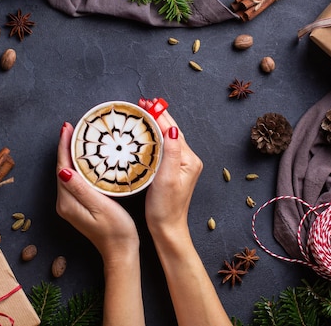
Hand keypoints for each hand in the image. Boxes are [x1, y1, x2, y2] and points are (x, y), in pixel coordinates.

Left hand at [55, 122, 138, 263]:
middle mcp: (65, 202)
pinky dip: (79, 165)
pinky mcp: (79, 205)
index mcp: (67, 201)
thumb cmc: (116, 231)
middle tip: (73, 126)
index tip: (67, 128)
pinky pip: (75, 180)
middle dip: (66, 146)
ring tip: (79, 136)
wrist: (121, 252)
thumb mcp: (100, 207)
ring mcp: (71, 205)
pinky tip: (86, 158)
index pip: (62, 166)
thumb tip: (63, 169)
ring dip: (72, 154)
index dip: (64, 145)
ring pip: (68, 172)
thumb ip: (81, 189)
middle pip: (63, 167)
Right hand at [138, 98, 202, 235]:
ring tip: (144, 113)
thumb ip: (170, 152)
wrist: (166, 228)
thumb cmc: (165, 207)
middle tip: (142, 103)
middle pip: (171, 130)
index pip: (172, 129)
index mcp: (188, 159)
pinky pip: (164, 147)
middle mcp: (187, 160)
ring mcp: (181, 165)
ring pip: (168, 138)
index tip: (145, 103)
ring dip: (156, 124)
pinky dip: (155, 137)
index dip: (158, 114)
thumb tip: (171, 129)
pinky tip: (147, 134)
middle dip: (157, 115)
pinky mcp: (173, 171)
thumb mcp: (167, 178)